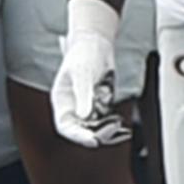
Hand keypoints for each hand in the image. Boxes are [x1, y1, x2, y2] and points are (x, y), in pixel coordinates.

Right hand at [49, 0, 130, 147]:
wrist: (97, 44)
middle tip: (112, 128)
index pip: (65, 126)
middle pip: (81, 131)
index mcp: (62, 101)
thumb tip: (85, 117)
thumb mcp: (83, 74)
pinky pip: (106, 123)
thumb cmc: (84, 54)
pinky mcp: (100, 107)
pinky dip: (113, 126)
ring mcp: (87, 109)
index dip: (77, 135)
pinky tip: (122, 126)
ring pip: (95, 129)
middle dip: (96, 133)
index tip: (92, 140)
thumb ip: (84, 95)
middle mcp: (73, 108)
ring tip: (118, 125)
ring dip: (107, 131)